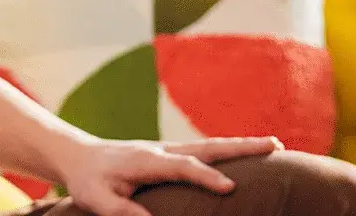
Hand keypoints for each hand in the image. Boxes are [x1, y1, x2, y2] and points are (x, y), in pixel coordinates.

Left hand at [53, 136, 284, 215]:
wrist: (79, 156)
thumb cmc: (88, 180)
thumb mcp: (96, 199)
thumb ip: (122, 211)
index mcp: (146, 161)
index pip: (182, 167)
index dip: (205, 177)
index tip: (230, 188)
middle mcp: (162, 150)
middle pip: (207, 147)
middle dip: (241, 148)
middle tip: (275, 146)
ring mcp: (168, 149)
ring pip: (210, 146)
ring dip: (242, 146)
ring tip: (276, 146)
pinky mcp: (171, 153)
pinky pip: (205, 151)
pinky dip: (229, 151)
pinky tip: (249, 154)